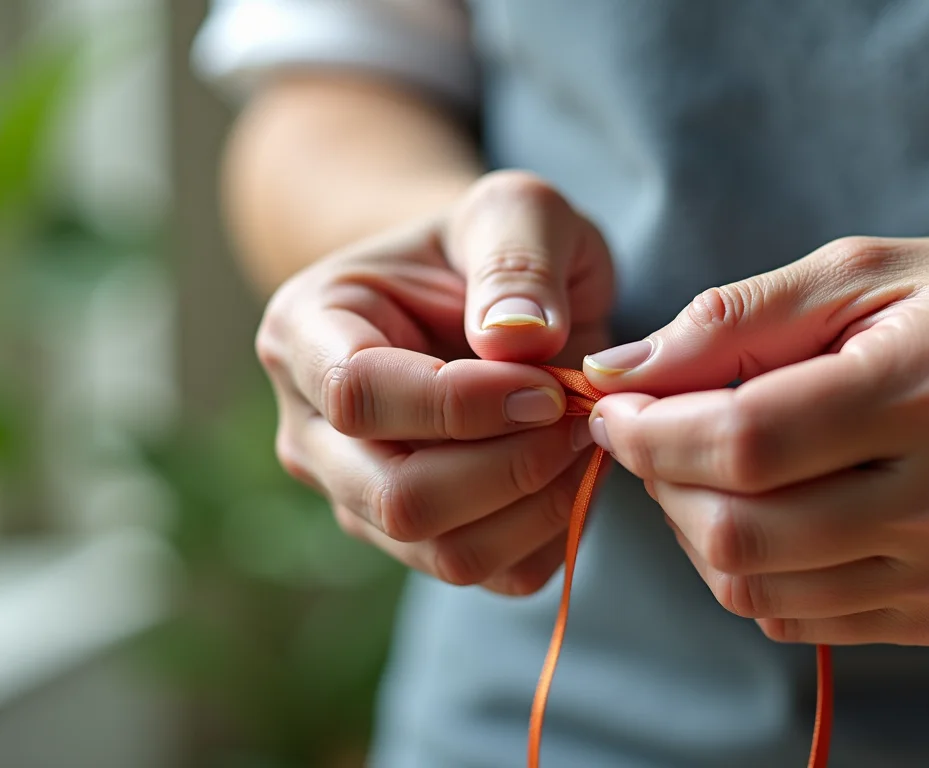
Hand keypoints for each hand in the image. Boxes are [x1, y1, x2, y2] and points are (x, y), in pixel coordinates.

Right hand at [257, 171, 613, 594]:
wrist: (500, 300)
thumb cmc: (498, 248)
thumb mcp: (518, 211)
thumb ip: (517, 258)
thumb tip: (514, 342)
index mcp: (305, 333)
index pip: (356, 397)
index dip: (462, 403)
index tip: (549, 382)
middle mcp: (313, 430)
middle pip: (395, 496)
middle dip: (509, 464)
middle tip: (579, 413)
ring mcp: (360, 497)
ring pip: (445, 551)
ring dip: (539, 502)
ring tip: (582, 435)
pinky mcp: (422, 542)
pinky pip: (494, 574)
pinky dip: (553, 530)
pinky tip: (571, 467)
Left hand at [583, 235, 928, 644]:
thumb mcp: (867, 271)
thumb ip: (737, 319)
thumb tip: (618, 371)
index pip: (748, 441)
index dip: (654, 432)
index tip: (615, 405)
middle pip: (744, 531)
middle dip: (662, 484)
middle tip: (653, 433)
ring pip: (760, 589)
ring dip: (697, 530)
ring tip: (707, 466)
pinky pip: (803, 619)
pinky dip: (754, 568)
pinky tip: (768, 506)